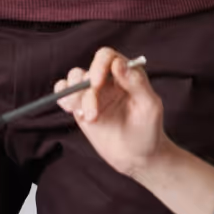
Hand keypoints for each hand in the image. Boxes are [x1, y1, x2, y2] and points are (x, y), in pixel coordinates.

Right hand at [58, 48, 166, 177]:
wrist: (137, 156)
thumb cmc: (148, 130)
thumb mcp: (149, 107)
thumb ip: (136, 83)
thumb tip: (118, 63)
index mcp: (126, 74)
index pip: (107, 57)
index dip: (98, 66)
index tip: (96, 84)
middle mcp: (108, 79)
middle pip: (87, 71)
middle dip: (86, 91)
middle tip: (92, 114)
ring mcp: (93, 93)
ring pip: (74, 80)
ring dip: (74, 96)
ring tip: (87, 116)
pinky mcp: (81, 107)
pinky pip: (65, 93)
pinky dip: (63, 97)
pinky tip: (73, 110)